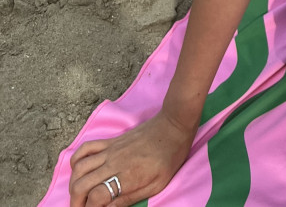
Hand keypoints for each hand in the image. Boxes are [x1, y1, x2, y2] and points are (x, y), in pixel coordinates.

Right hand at [69, 110, 195, 206]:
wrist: (173, 126)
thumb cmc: (169, 157)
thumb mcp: (156, 185)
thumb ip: (130, 198)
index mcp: (127, 176)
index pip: (96, 198)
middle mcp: (113, 163)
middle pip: (81, 185)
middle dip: (75, 203)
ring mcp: (110, 150)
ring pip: (79, 168)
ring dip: (73, 185)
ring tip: (77, 196)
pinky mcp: (111, 141)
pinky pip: (86, 148)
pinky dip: (76, 160)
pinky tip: (77, 171)